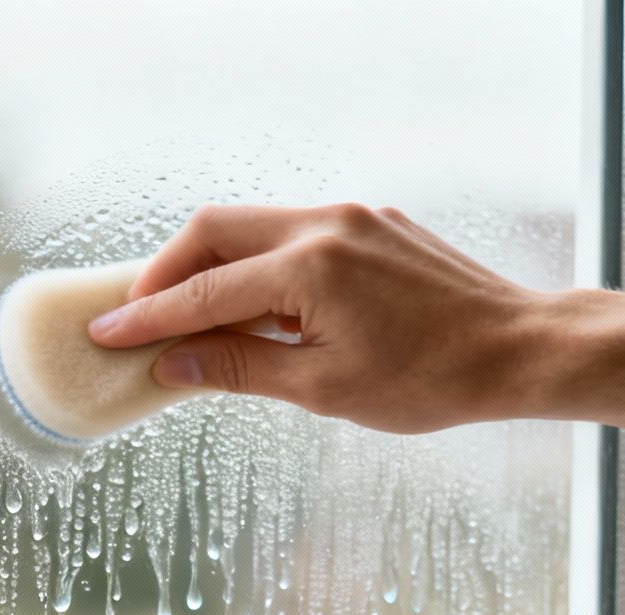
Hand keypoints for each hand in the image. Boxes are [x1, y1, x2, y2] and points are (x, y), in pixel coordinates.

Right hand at [86, 203, 559, 433]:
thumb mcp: (323, 388)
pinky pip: (292, 231)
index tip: (105, 332)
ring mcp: (351, 216)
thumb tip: (170, 365)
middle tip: (140, 316)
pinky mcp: (372, 222)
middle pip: (214, 229)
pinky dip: (258, 263)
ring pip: (252, 224)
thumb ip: (237, 369)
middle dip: (167, 270)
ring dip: (212, 265)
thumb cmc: (430, 380)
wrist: (519, 349)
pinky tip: (257, 306)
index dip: (148, 315)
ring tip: (193, 317)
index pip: (204, 291)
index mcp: (310, 267)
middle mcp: (325, 224)